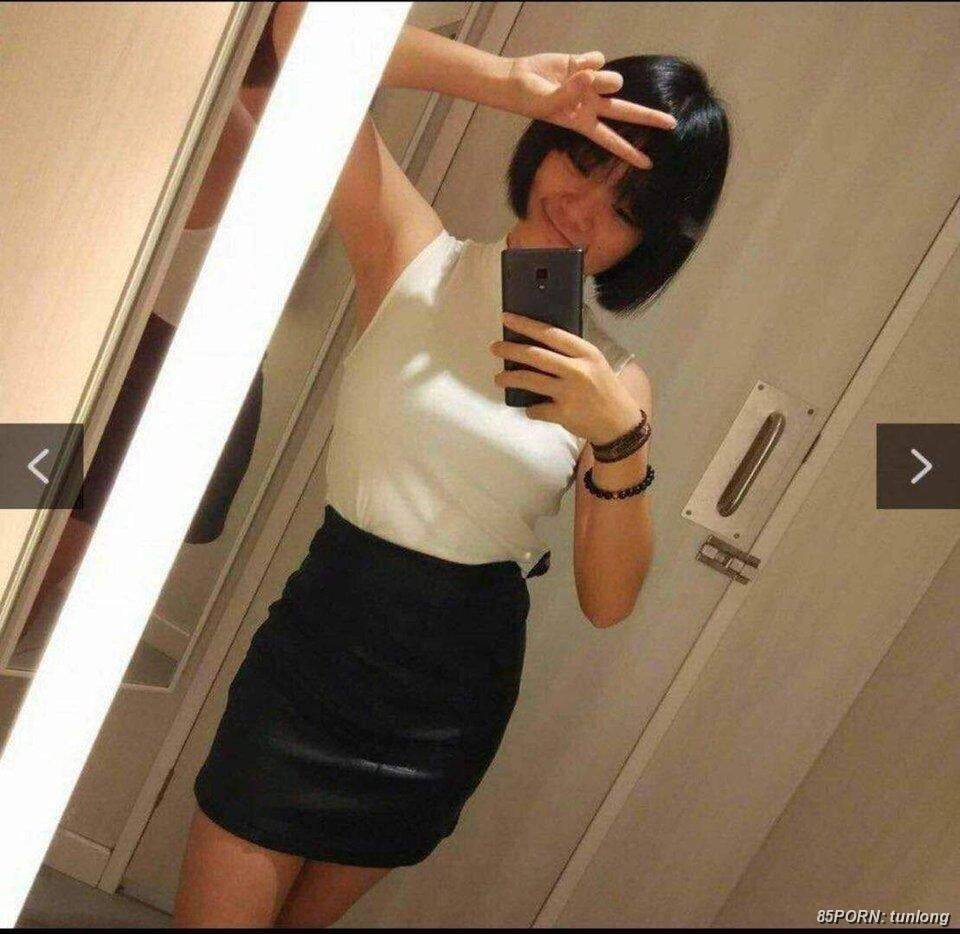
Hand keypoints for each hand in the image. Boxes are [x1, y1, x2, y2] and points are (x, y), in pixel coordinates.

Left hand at [491, 312, 646, 442]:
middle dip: (510, 350)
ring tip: (499, 378)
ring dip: (510, 378)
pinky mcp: (563, 414)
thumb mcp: (595, 363)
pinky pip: (536, 409)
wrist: (620, 423)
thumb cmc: (605, 389)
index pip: (551, 334)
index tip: (507, 318)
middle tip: (495, 348)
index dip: (526, 325)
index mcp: (586, 353)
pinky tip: (530, 408)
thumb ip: (572, 354)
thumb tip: (538, 344)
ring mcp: (569, 393)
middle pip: (535, 356)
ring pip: (530, 380)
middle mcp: (577, 370)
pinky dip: (530, 409)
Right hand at [505, 51, 676, 169]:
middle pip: (627, 112)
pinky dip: (585, 60)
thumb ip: (572, 91)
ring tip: (575, 77)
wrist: (518, 79)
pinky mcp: (587, 64)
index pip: (612, 140)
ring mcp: (592, 84)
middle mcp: (593, 105)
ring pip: (612, 79)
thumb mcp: (549, 103)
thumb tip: (592, 76)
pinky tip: (571, 65)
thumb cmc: (530, 99)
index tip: (648, 164)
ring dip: (597, 78)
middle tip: (672, 124)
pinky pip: (598, 58)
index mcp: (584, 122)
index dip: (630, 152)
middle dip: (649, 117)